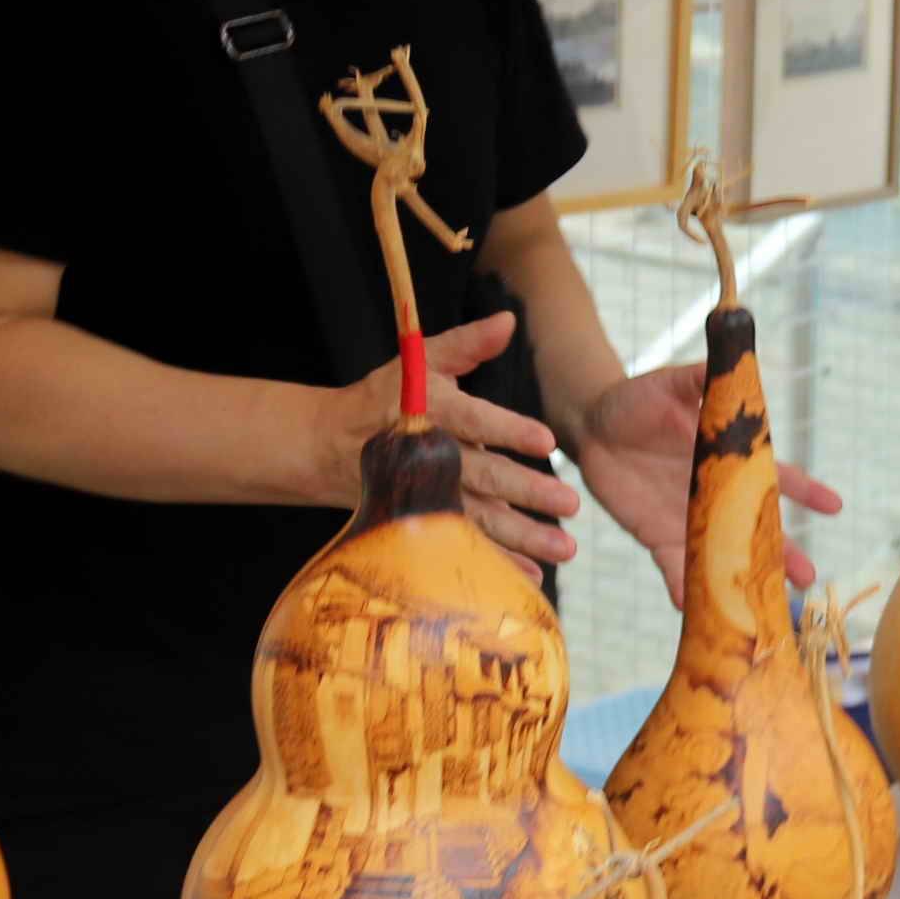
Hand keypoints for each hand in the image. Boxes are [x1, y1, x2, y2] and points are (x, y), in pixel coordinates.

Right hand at [306, 313, 581, 575]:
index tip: (545, 440)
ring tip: (564, 548)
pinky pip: (462, 547)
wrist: (330, 446)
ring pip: (478, 519)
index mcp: (429, 413)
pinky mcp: (424, 523)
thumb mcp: (419, 362)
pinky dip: (495, 564)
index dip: (507, 430)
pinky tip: (532, 577)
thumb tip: (508, 321)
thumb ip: (466, 345)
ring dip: (522, 537)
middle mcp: (430, 458)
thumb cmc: (384, 397)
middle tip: (570, 504)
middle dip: (527, 492)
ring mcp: (426, 496)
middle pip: (483, 477)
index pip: (473, 421)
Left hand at [569, 362, 845, 606]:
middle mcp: (718, 492)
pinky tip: (699, 609)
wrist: (593, 425)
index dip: (807, 490)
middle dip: (785, 552)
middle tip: (810, 578)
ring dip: (745, 580)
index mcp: (730, 456)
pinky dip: (687, 588)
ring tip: (768, 607)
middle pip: (759, 527)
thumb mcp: (672, 381)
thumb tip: (733, 341)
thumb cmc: (639, 398)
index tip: (836, 506)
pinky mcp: (659, 535)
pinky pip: (677, 566)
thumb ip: (704, 374)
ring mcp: (691, 517)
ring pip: (727, 555)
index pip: (777, 474)